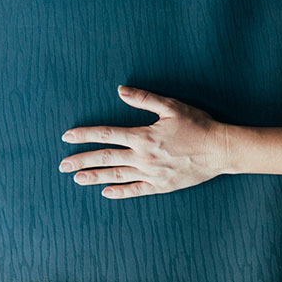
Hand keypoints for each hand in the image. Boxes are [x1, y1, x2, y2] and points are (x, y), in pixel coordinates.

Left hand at [59, 85, 230, 198]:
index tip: (67, 137)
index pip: (106, 135)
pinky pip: (136, 190)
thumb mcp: (171, 106)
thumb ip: (143, 98)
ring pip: (116, 176)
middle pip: (105, 158)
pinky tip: (106, 192)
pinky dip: (120, 192)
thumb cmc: (197, 124)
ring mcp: (151, 174)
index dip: (85, 135)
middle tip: (62, 165)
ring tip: (77, 178)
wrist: (219, 150)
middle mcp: (144, 157)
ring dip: (95, 177)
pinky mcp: (161, 186)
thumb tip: (120, 90)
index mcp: (143, 136)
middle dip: (81, 160)